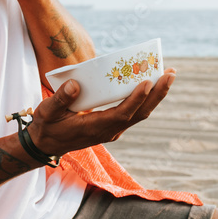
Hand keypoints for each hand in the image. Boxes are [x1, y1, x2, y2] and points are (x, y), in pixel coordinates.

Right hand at [27, 69, 176, 157]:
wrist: (47, 145)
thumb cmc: (47, 126)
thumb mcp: (47, 112)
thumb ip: (60, 99)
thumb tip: (75, 84)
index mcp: (95, 128)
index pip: (122, 113)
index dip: (137, 98)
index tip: (147, 81)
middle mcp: (110, 131)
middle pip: (140, 113)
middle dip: (157, 93)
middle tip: (170, 73)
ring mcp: (113, 129)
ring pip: (140, 113)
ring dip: (156, 95)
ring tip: (167, 74)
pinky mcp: (113, 125)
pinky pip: (134, 112)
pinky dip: (145, 98)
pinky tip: (150, 83)